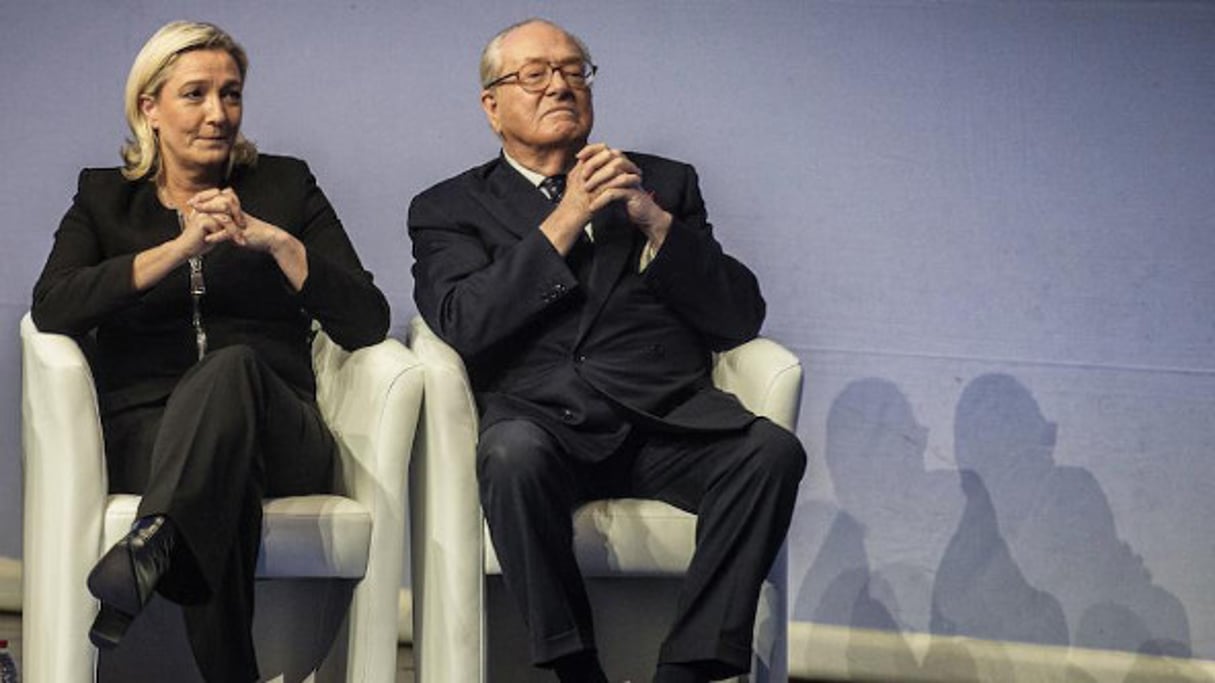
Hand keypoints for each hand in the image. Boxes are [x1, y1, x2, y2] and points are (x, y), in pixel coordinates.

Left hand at [185, 188, 308, 288]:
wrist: (270, 238)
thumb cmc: (254, 232)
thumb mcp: (237, 223)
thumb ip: (226, 219)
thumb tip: (213, 217)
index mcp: (235, 209)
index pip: (219, 198)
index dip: (205, 198)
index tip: (192, 200)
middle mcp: (237, 213)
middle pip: (219, 203)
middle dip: (204, 203)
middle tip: (192, 203)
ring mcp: (240, 223)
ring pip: (223, 215)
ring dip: (209, 216)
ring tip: (197, 218)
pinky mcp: (243, 233)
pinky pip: (229, 233)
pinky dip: (217, 236)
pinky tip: (208, 239)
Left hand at [572, 143, 671, 243]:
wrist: (642, 214)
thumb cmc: (625, 200)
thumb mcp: (609, 186)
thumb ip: (598, 176)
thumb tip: (578, 168)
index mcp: (621, 164)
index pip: (606, 149)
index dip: (592, 150)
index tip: (578, 156)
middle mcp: (628, 168)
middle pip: (610, 158)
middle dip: (593, 166)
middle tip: (581, 178)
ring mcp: (631, 180)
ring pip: (613, 172)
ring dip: (597, 182)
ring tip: (586, 192)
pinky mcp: (633, 193)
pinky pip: (615, 193)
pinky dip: (601, 199)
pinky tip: (593, 206)